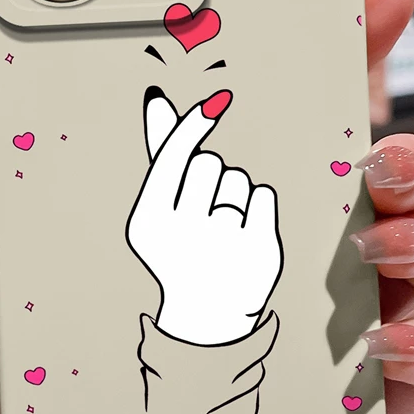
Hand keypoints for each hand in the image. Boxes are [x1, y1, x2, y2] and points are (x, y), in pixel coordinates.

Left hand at [0, 0, 413, 413]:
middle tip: (376, 157)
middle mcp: (291, 236)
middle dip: (405, 149)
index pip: (303, 95)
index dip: (351, 34)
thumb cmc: (41, 340)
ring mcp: (327, 309)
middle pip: (385, 168)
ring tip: (371, 249)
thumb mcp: (3, 230)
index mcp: (227, 185)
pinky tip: (385, 346)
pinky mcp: (346, 390)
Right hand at [127, 87, 281, 344]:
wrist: (208, 314)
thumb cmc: (179, 248)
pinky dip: (256, 207)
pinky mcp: (259, 249)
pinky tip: (245, 232)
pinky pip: (262, 194)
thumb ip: (161, 154)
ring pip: (238, 179)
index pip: (174, 156)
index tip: (213, 104)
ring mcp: (224, 242)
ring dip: (233, 194)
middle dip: (210, 177)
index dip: (192, 126)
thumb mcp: (158, 209)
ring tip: (224, 227)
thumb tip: (157, 99)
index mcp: (151, 221)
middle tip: (204, 211)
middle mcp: (185, 232)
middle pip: (209, 164)